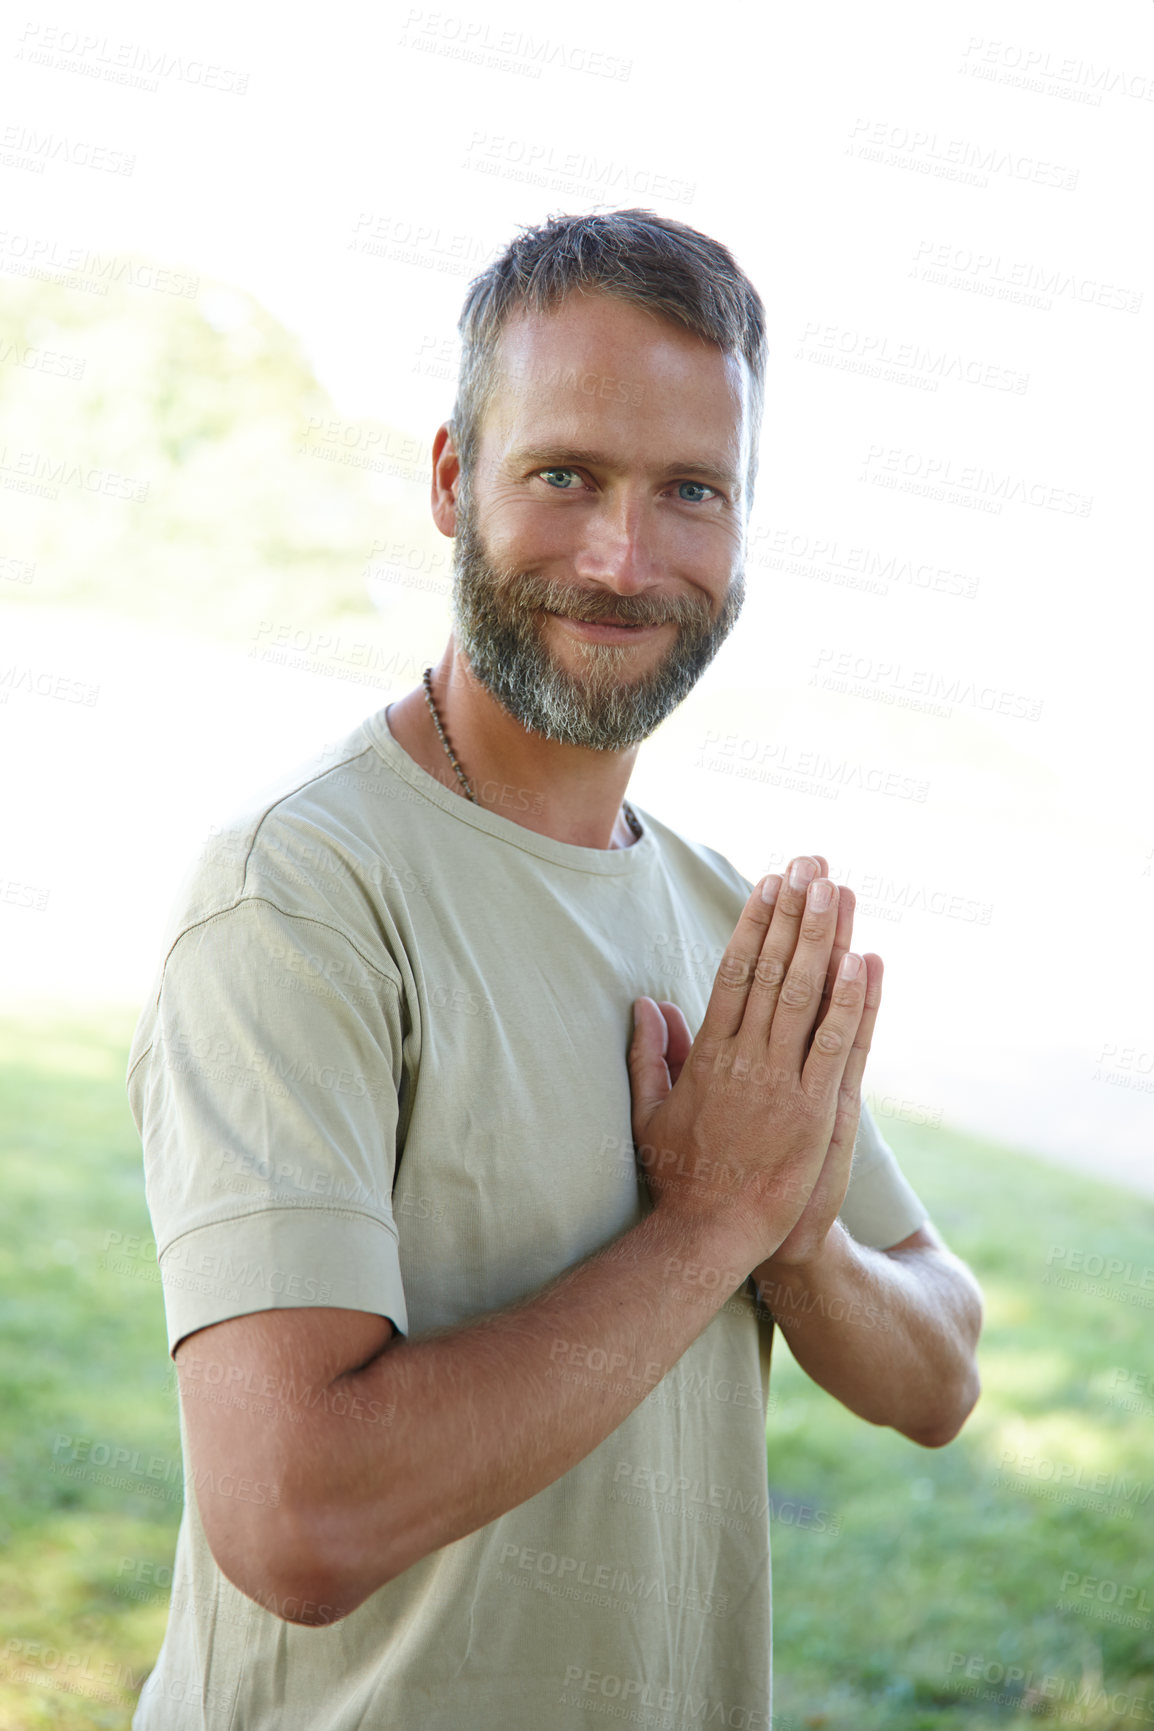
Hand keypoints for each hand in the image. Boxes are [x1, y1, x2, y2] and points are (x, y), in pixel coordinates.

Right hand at [627, 855, 881, 1269]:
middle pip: (772, 969)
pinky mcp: (815, 1110)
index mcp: (708, 1054)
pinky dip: (850, 1000)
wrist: (711, 1235)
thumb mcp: (650, 1111)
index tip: (769, 883)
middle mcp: (745, 1058)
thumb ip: (649, 1055)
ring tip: (837, 888)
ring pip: (804, 995)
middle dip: (793, 911)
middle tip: (810, 863)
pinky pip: (837, 1044)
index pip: (734, 972)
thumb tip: (647, 1003)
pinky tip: (863, 959)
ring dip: (822, 937)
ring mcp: (781, 1082)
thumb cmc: (681, 1177)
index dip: (754, 923)